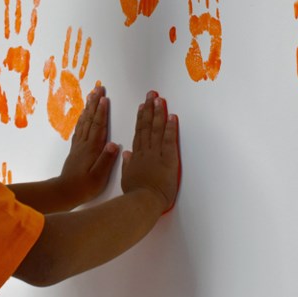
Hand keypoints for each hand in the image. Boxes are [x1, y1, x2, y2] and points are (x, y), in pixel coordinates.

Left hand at [58, 84, 119, 206]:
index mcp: (92, 148)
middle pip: (90, 119)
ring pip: (84, 122)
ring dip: (88, 107)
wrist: (64, 192)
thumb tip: (114, 144)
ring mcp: (78, 145)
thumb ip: (106, 160)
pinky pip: (79, 128)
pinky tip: (83, 115)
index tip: (105, 98)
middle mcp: (84, 143)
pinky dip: (82, 118)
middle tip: (98, 88)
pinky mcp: (75, 149)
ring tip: (91, 96)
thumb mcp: (98, 176)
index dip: (102, 111)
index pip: (98, 126)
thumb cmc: (84, 187)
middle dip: (95, 103)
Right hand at [121, 91, 180, 213]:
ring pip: (156, 130)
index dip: (141, 118)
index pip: (139, 133)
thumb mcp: (127, 178)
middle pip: (147, 127)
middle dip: (149, 109)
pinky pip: (169, 140)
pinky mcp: (168, 159)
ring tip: (159, 99)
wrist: (143, 202)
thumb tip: (126, 153)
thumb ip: (127, 165)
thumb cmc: (136, 194)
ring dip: (158, 113)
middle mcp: (145, 152)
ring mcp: (156, 154)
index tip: (142, 106)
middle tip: (152, 95)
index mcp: (136, 157)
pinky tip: (172, 116)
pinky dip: (170, 128)